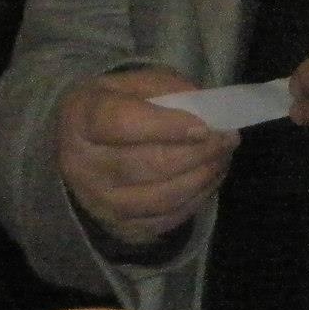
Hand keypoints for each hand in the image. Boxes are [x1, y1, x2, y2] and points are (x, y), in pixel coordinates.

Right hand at [59, 67, 237, 246]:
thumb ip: (168, 89)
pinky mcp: (118, 226)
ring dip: (203, 177)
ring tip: (223, 157)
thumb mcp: (133, 83)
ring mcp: (99, 202)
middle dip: (199, 152)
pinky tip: (209, 178)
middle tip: (229, 139)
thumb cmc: (114, 107)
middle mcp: (82, 165)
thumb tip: (208, 110)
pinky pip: (165, 219)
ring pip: (162, 197)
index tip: (205, 126)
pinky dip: (195, 200)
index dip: (167, 125)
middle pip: (149, 165)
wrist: (79, 148)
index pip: (122, 123)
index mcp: (81, 118)